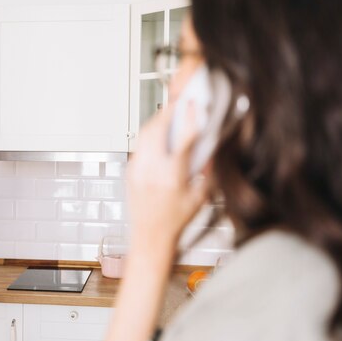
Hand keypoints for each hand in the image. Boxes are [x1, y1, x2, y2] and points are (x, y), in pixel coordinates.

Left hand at [126, 102, 207, 248]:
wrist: (149, 237)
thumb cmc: (175, 222)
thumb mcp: (201, 198)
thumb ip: (208, 172)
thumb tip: (211, 149)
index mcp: (172, 177)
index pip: (182, 139)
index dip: (189, 118)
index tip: (194, 104)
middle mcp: (151, 171)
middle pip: (156, 129)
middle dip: (167, 112)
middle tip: (178, 103)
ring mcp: (137, 170)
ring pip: (144, 134)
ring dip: (157, 121)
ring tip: (168, 115)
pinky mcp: (130, 171)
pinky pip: (139, 146)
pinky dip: (149, 136)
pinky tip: (159, 136)